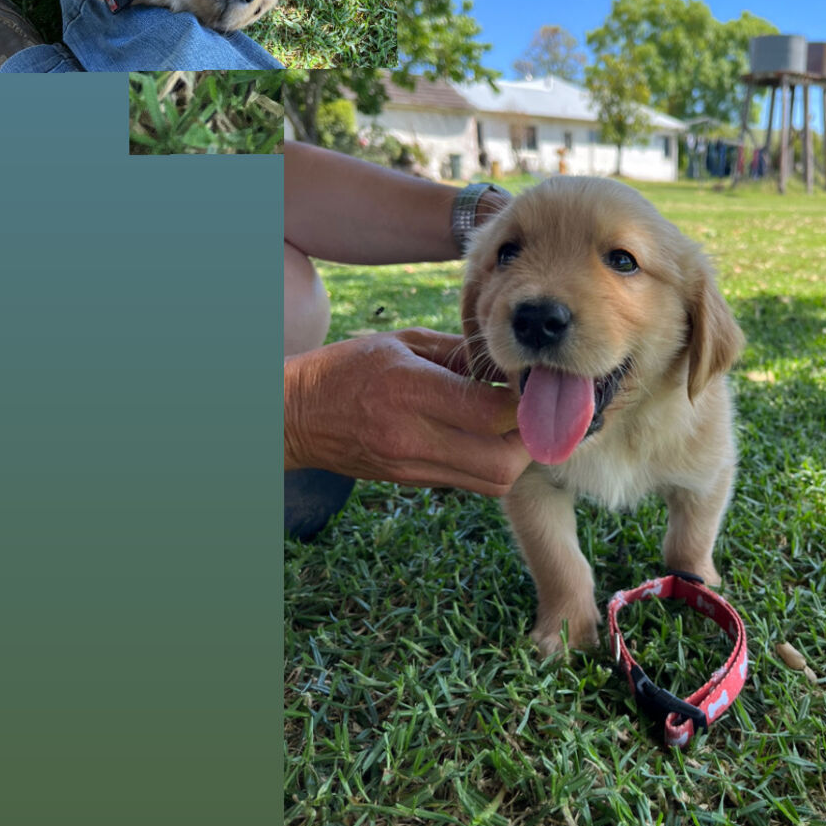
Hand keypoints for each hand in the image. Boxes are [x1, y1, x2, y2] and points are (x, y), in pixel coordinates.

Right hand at [284, 329, 527, 495]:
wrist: (296, 416)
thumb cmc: (349, 367)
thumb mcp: (402, 343)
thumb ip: (456, 353)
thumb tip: (503, 364)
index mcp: (411, 390)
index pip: (489, 410)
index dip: (522, 401)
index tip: (529, 383)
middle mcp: (414, 436)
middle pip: (502, 461)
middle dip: (528, 439)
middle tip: (529, 411)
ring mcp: (412, 466)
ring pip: (493, 481)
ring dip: (515, 457)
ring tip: (511, 426)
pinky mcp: (411, 482)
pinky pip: (470, 482)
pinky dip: (491, 464)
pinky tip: (486, 438)